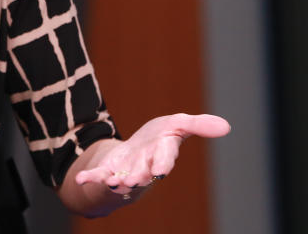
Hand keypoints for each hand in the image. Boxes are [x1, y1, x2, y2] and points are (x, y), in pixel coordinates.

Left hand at [75, 113, 229, 195]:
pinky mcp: (109, 171)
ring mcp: (126, 170)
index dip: (163, 162)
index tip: (161, 169)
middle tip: (134, 180)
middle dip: (139, 176)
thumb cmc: (159, 138)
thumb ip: (199, 125)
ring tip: (115, 184)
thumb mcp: (179, 124)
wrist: (136, 152)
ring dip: (118, 182)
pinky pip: (98, 176)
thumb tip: (226, 126)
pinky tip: (81, 180)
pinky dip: (90, 178)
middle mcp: (145, 166)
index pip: (165, 157)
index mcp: (162, 152)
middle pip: (143, 172)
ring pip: (123, 179)